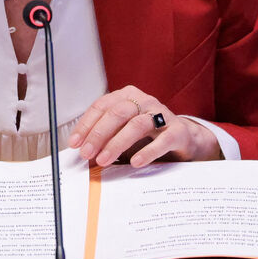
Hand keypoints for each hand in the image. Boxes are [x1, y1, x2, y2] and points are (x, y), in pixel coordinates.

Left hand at [68, 85, 220, 167]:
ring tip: (104, 160)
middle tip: (87, 153)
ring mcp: (162, 114)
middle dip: (99, 134)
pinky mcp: (178, 131)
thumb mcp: (122, 132)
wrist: (183, 139)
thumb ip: (104, 139)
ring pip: (137, 125)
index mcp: (127, 96)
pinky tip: (136, 162)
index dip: (86, 125)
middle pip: (118, 113)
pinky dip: (148, 151)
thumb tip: (81, 153)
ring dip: (117, 143)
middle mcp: (144, 101)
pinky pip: (163, 140)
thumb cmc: (147, 135)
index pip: (102, 106)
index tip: (75, 143)